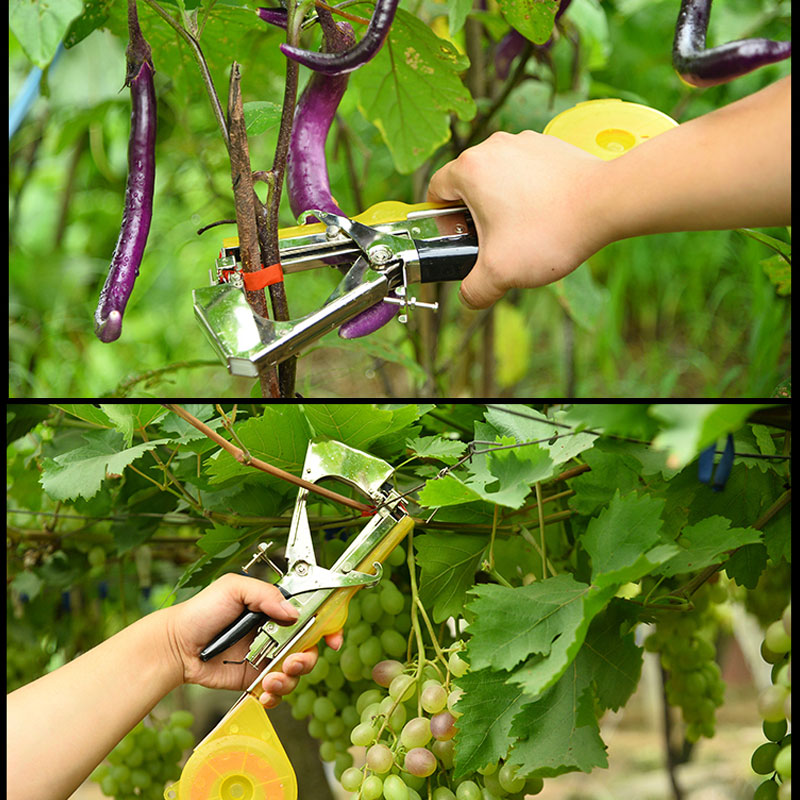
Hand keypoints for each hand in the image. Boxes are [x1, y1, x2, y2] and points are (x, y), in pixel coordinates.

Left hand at [165, 574, 342, 706]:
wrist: (176, 645)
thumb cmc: (202, 611)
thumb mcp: (233, 589)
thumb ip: (265, 595)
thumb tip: (294, 613)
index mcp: (275, 609)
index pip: (311, 615)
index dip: (328, 626)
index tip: (333, 638)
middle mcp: (276, 634)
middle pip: (309, 648)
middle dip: (307, 658)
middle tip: (293, 662)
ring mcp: (267, 658)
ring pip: (296, 673)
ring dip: (290, 679)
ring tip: (270, 679)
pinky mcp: (255, 680)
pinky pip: (277, 692)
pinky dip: (276, 695)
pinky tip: (265, 692)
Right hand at [427, 130, 608, 308]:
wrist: (607, 203)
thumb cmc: (550, 231)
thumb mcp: (499, 273)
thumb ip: (474, 291)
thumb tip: (470, 297)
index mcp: (470, 168)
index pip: (436, 192)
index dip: (441, 221)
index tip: (460, 239)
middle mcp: (494, 146)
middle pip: (468, 185)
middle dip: (475, 216)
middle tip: (494, 244)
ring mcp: (524, 142)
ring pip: (498, 178)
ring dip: (502, 205)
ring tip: (524, 232)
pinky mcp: (550, 145)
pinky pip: (526, 172)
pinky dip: (528, 193)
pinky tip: (545, 217)